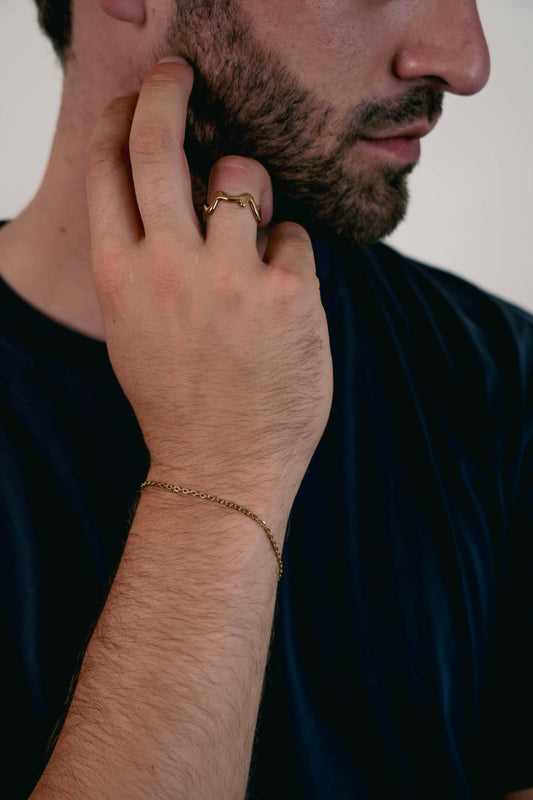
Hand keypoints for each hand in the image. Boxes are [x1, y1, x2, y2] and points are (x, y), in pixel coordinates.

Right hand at [86, 58, 332, 515]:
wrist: (221, 467)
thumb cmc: (177, 398)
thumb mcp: (132, 327)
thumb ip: (138, 260)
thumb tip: (160, 195)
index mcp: (120, 276)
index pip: (107, 166)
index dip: (121, 117)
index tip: (137, 98)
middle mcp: (169, 268)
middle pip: (159, 142)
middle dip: (167, 91)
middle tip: (180, 73)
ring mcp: (231, 280)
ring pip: (242, 174)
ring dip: (247, 188)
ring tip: (249, 231)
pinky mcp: (291, 296)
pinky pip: (295, 235)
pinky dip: (289, 255)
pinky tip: (282, 298)